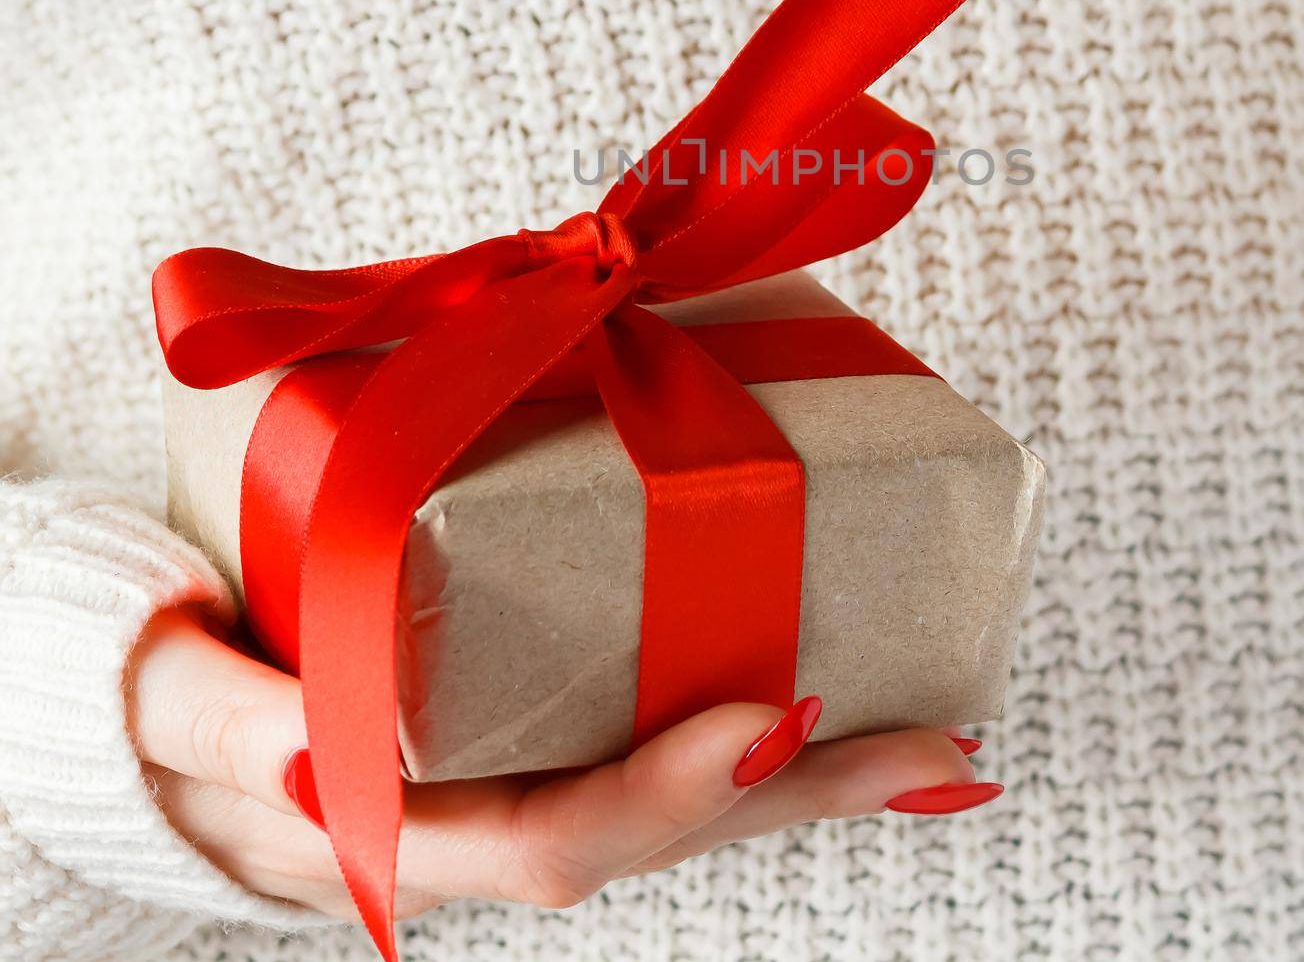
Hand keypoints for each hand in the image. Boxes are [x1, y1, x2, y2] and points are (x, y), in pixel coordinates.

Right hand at [128, 607, 996, 919]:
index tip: (779, 722)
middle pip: (653, 828)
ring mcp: (496, 785)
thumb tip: (321, 747)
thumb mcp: (169, 701)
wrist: (147, 691)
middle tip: (935, 748)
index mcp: (389, 834)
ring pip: (665, 796)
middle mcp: (465, 826)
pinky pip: (637, 741)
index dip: (663, 790)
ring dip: (801, 775)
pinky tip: (828, 710)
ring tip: (928, 741)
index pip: (547, 836)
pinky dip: (739, 742)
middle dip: (794, 793)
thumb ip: (228, 722)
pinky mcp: (517, 731)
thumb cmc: (152, 688)